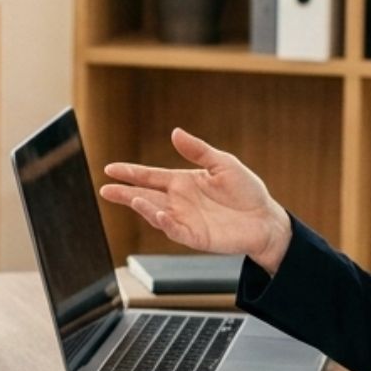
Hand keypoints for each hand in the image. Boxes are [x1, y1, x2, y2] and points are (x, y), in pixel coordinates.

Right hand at [99, 127, 295, 272]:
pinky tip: (159, 214)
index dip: (130, 173)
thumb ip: (198, 150)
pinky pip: (176, 231)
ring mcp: (185, 220)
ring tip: (130, 198)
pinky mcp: (196, 237)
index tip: (110, 168)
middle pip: (145, 196)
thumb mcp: (223, 163)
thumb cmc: (246, 191)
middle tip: (105, 189)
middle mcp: (179, 202)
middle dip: (124, 193)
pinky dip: (165, 224)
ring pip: (156, 214)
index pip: (150, 177)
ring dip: (142, 207)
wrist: (265, 219)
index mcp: (182, 182)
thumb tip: (175, 133)